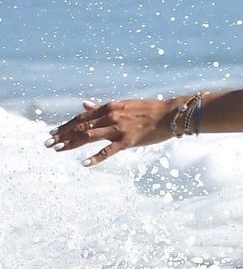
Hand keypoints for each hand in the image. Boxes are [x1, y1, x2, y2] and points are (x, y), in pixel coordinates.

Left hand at [45, 98, 176, 166]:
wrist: (169, 114)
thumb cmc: (148, 109)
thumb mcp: (123, 105)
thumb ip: (102, 108)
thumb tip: (84, 105)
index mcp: (109, 107)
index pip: (82, 118)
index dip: (66, 125)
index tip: (53, 132)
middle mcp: (111, 116)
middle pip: (81, 127)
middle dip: (63, 135)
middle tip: (48, 143)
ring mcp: (119, 128)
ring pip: (89, 136)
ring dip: (71, 143)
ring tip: (57, 149)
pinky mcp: (128, 141)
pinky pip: (109, 150)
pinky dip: (96, 157)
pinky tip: (84, 163)